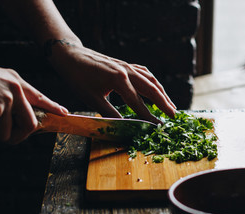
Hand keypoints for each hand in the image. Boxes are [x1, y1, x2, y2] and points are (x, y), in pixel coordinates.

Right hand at [0, 62, 67, 142]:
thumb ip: (6, 95)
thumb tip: (19, 117)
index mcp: (13, 80)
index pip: (39, 97)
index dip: (53, 107)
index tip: (64, 114)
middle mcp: (15, 88)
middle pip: (30, 124)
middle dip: (17, 136)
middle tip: (1, 137)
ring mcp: (6, 97)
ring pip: (7, 133)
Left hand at [48, 41, 175, 123]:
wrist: (71, 56)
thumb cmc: (78, 78)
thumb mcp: (92, 99)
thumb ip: (110, 113)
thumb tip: (124, 126)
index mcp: (118, 80)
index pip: (138, 102)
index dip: (149, 116)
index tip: (158, 126)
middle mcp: (126, 71)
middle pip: (151, 89)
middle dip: (164, 103)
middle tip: (174, 115)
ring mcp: (127, 66)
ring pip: (150, 80)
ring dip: (162, 92)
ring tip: (170, 104)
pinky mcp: (125, 64)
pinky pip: (144, 73)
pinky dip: (153, 82)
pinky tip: (156, 88)